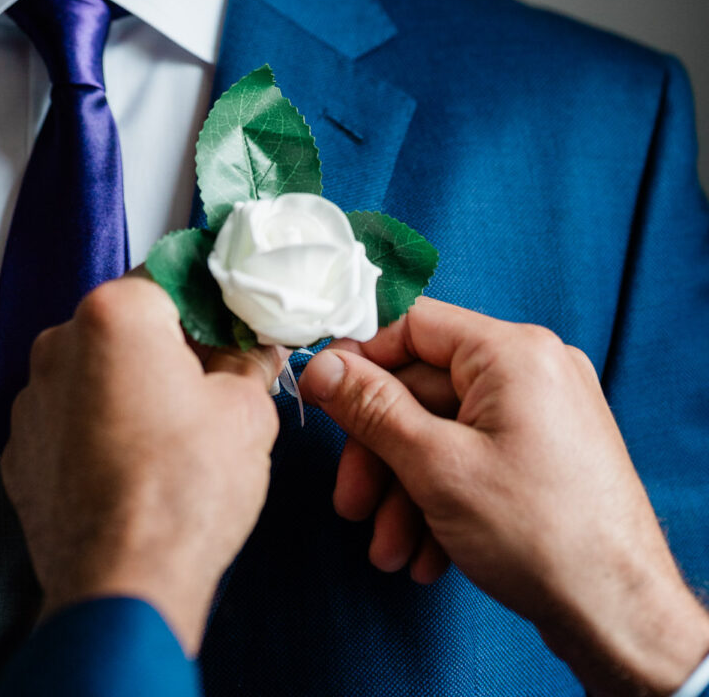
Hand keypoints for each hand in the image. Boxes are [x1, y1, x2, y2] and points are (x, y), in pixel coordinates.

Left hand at [0, 276, 281, 655]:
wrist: (123, 586)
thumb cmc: (185, 491)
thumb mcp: (246, 411)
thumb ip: (248, 362)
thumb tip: (255, 347)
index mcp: (116, 314)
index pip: (171, 279)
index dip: (211, 303)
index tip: (235, 328)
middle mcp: (59, 344)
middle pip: (127, 326)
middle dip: (168, 349)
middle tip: (213, 388)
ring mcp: (32, 400)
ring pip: (94, 374)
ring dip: (129, 391)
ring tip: (172, 440)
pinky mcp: (20, 453)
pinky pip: (68, 422)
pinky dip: (98, 434)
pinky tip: (134, 470)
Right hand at [299, 298, 708, 696]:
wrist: (620, 616)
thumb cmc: (541, 535)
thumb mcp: (436, 466)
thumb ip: (372, 409)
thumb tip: (322, 366)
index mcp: (512, 351)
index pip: (413, 325)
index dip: (359, 360)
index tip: (320, 397)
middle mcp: (533, 369)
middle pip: (424, 390)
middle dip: (381, 455)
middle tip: (352, 504)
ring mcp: (544, 413)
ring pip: (445, 433)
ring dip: (407, 491)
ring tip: (391, 551)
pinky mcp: (547, 455)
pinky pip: (476, 457)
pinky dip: (444, 500)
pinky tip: (428, 555)